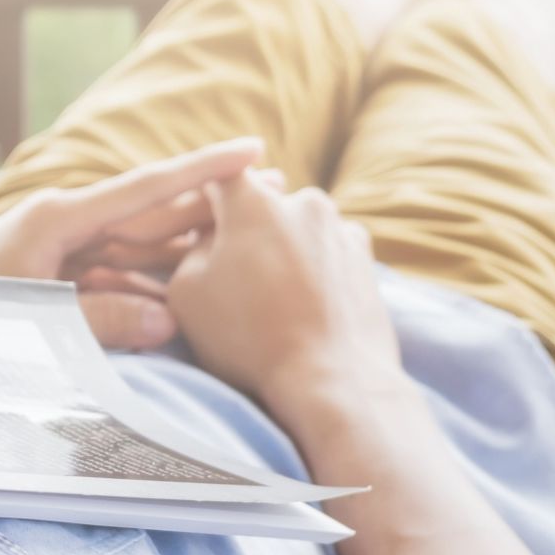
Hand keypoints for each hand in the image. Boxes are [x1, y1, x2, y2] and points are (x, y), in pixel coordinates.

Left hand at [0, 137, 263, 347]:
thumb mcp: (26, 321)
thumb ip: (96, 322)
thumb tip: (166, 322)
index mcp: (56, 218)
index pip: (144, 188)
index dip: (200, 169)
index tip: (250, 148)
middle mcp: (62, 226)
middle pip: (151, 212)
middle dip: (209, 202)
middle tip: (274, 190)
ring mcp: (59, 253)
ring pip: (139, 249)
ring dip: (189, 244)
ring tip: (248, 234)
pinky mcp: (54, 281)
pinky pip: (116, 280)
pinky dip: (154, 286)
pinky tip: (193, 291)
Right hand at [166, 171, 401, 415]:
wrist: (332, 379)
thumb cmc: (249, 337)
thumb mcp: (187, 292)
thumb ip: (192, 248)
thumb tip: (209, 235)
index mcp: (253, 202)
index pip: (220, 175)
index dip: (206, 197)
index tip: (200, 220)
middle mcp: (303, 202)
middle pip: (264, 204)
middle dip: (247, 230)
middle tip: (234, 274)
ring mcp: (341, 228)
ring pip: (299, 228)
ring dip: (284, 250)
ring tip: (274, 298)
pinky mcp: (367, 258)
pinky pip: (328, 252)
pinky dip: (314, 269)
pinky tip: (305, 306)